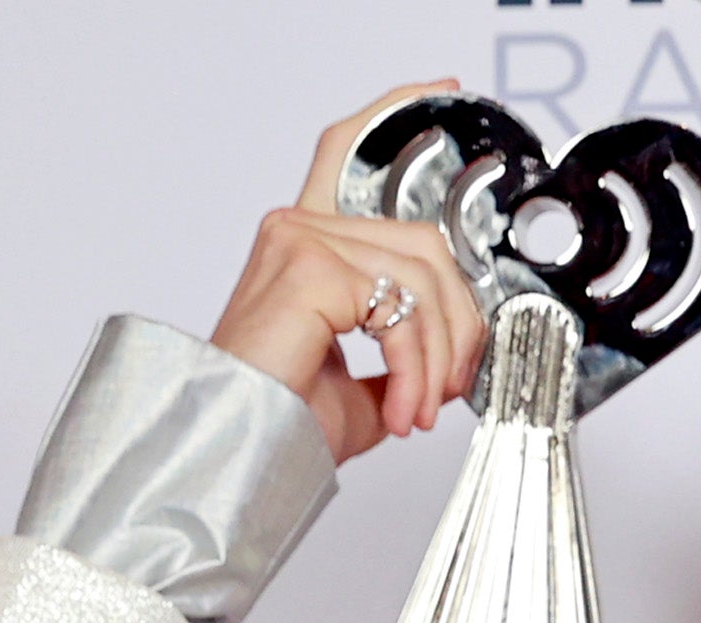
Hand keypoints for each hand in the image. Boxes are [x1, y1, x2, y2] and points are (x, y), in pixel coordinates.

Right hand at [207, 82, 492, 466]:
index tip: (443, 90)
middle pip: (424, 241)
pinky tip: (399, 409)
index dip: (393, 109)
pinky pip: (401, 311)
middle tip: (446, 388)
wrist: (242, 453)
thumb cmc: (282, 424)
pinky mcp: (309, 268)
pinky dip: (415, 369)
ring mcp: (300, 240)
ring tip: (417, 409)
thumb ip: (403, 352)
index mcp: (305, 243)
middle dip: (457, 324)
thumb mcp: (364, 385)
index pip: (346, 151)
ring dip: (438, 359)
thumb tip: (450, 357)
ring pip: (423, 279)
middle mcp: (298, 228)